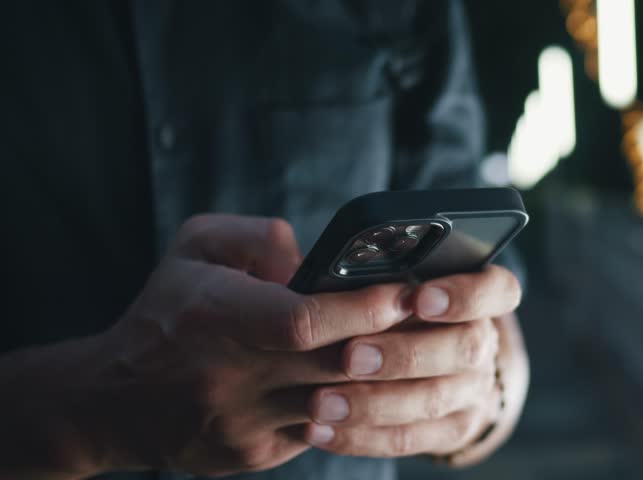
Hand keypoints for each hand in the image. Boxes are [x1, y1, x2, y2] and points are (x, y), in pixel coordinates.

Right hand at [15, 214, 416, 476]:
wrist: (113, 401)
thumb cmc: (166, 313)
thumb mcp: (194, 249)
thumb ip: (255, 237)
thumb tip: (313, 258)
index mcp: (217, 315)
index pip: (304, 319)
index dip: (362, 308)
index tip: (405, 292)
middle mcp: (231, 374)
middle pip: (332, 364)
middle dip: (392, 342)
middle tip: (432, 320)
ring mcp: (243, 421)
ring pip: (336, 404)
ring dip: (381, 381)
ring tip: (418, 352)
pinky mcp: (254, 452)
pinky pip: (322, 430)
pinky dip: (351, 407)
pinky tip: (374, 384)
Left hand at [301, 265, 529, 463]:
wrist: (423, 366)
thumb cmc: (393, 308)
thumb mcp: (384, 279)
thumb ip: (352, 265)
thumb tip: (288, 240)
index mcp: (480, 295)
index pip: (497, 290)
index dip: (464, 294)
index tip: (418, 297)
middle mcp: (483, 342)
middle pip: (464, 348)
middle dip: (404, 353)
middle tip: (351, 356)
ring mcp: (472, 391)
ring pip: (432, 399)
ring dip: (371, 402)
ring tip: (320, 402)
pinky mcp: (450, 431)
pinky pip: (408, 438)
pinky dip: (360, 436)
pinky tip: (321, 430)